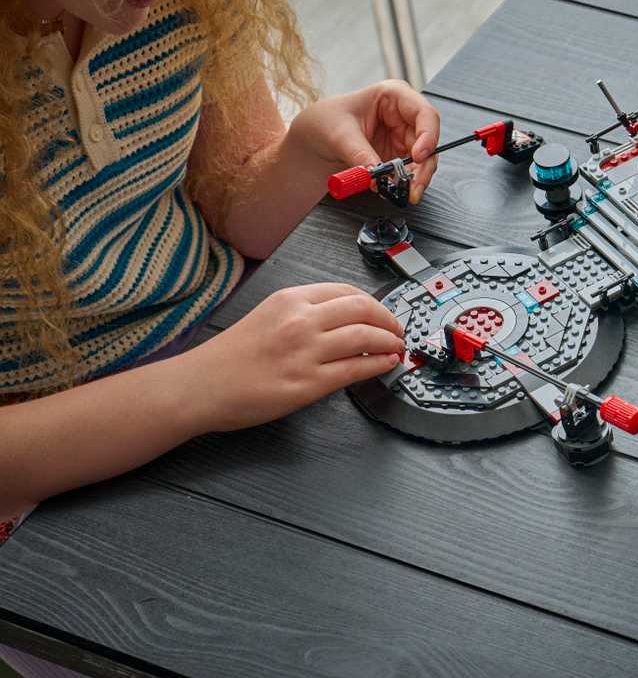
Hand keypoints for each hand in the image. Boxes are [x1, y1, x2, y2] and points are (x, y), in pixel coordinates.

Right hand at [184, 283, 405, 431]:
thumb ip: (303, 312)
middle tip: (398, 329)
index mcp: (290, 300)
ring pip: (366, 337)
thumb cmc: (228, 357)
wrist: (199, 386)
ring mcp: (305, 352)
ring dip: (390, 342)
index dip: (374, 302)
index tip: (383, 311)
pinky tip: (385, 364)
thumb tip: (344, 318)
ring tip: (396, 347)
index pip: (346, 291)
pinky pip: (356, 369)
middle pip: (363, 309)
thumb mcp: (267, 315)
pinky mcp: (308, 383)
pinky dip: (378, 364)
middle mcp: (300, 321)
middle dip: (390, 319)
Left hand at [292, 81, 441, 202]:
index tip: (418, 157)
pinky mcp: (398, 156)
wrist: (314, 140)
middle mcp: (403, 116)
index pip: (424, 113)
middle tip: (413, 186)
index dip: (428, 135)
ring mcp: (403, 137)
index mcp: (393, 96)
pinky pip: (411, 171)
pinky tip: (396, 191)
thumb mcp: (339, 135)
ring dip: (416, 179)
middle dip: (423, 166)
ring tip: (404, 193)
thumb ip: (359, 154)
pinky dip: (405, 183)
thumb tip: (377, 172)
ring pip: (424, 160)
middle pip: (428, 141)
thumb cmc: (325, 122)